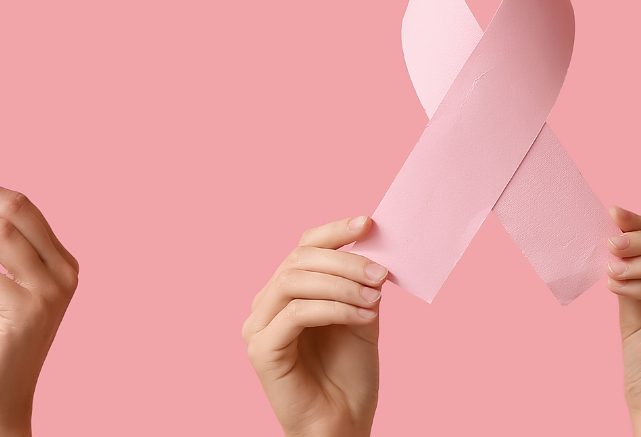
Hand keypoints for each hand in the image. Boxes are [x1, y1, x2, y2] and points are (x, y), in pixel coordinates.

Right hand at [243, 217, 386, 436]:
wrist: (343, 423)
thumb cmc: (349, 374)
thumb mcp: (361, 315)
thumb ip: (360, 281)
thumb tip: (373, 243)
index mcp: (287, 293)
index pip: (303, 248)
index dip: (333, 232)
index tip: (367, 224)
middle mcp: (266, 305)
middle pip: (298, 260)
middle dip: (345, 261)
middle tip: (381, 274)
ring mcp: (258, 327)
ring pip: (294, 282)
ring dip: (342, 284)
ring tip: (376, 298)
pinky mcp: (261, 349)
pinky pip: (297, 314)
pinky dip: (335, 309)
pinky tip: (364, 316)